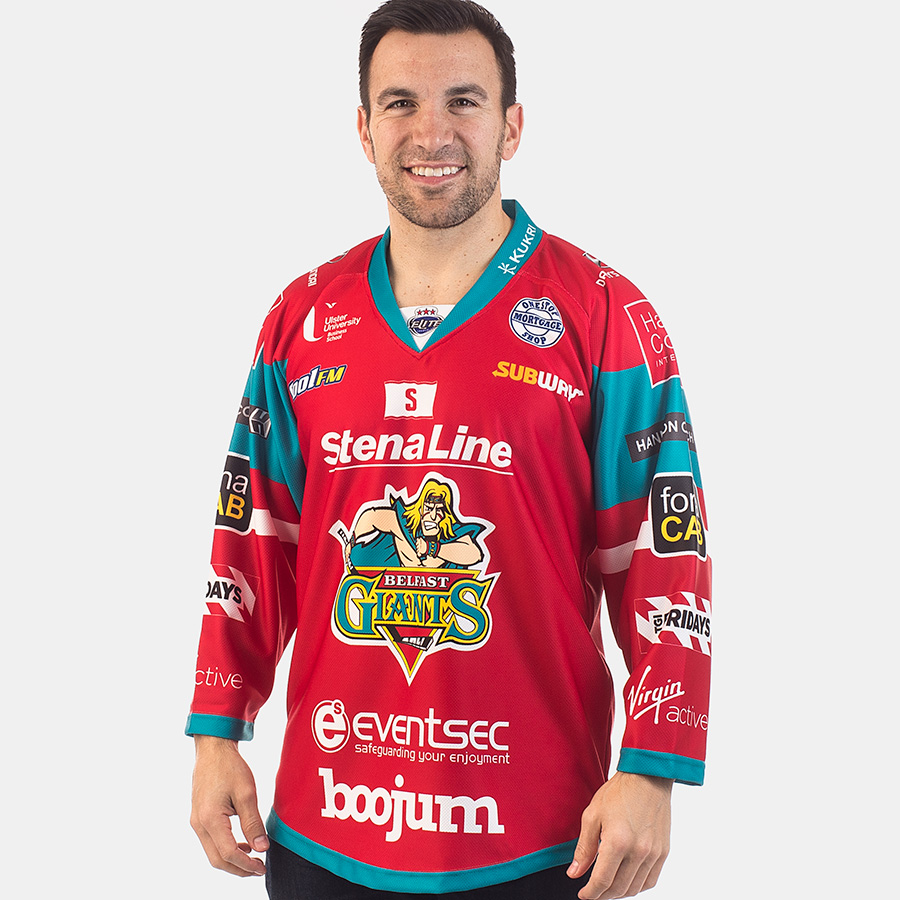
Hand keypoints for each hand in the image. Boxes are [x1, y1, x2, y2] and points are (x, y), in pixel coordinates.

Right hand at [190, 735, 268, 876]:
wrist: (213, 749)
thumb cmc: (230, 767)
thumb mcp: (247, 793)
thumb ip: (253, 823)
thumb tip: (262, 848)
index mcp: (210, 819)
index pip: (228, 853)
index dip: (246, 865)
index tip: (262, 868)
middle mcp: (199, 824)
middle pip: (217, 859)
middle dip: (238, 869)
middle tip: (259, 869)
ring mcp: (196, 821)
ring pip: (212, 852)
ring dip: (232, 860)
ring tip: (253, 858)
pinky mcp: (199, 817)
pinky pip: (211, 841)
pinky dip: (226, 848)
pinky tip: (242, 843)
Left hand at [567, 772, 671, 898]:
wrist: (647, 777)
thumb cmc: (618, 793)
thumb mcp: (592, 815)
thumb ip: (584, 848)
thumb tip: (574, 873)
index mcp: (617, 842)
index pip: (602, 881)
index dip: (590, 893)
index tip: (583, 895)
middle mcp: (638, 852)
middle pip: (618, 889)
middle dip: (602, 895)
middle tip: (593, 891)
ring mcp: (653, 854)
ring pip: (635, 888)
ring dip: (619, 892)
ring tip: (607, 886)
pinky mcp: (663, 852)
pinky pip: (650, 881)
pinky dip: (637, 886)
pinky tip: (627, 880)